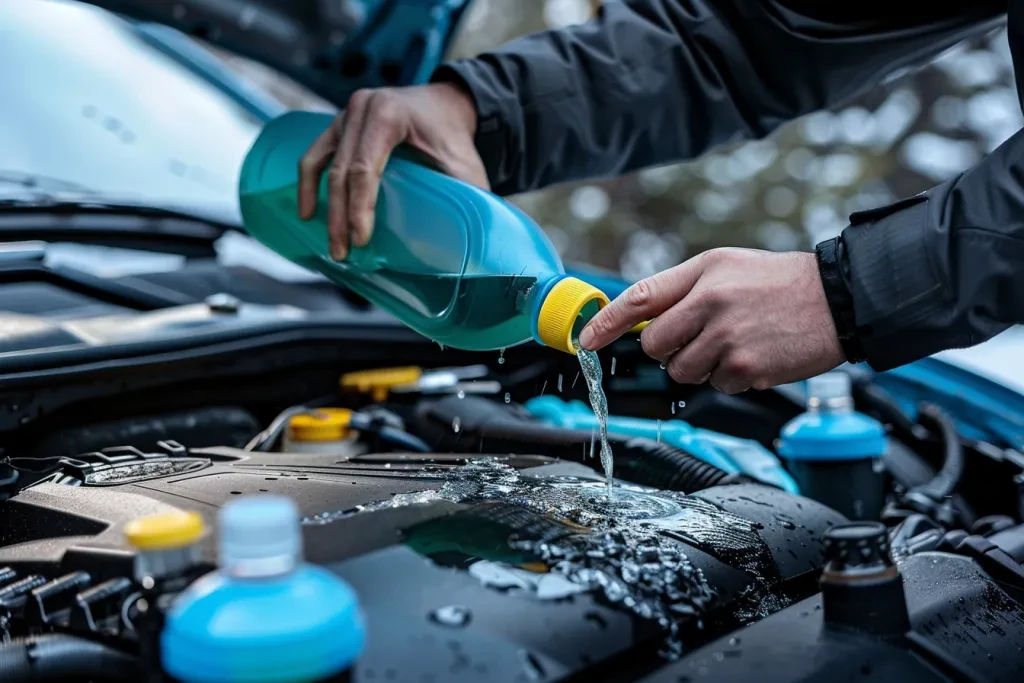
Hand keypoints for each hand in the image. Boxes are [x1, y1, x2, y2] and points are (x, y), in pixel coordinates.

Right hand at [298, 82, 487, 259]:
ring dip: (319, 203)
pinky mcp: (338, 125)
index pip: (365, 167)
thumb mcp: (465, 165)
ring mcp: (345, 114)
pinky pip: (316, 154)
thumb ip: (469, 197)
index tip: (360, 239)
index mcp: (389, 114)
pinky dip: (310, 183)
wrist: (446, 103)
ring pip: (322, 162)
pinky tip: (308, 212)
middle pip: (341, 169)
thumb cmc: (454, 136)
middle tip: (342, 252)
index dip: (359, 207)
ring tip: (329, 241)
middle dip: (339, 216)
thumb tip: (480, 241)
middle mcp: (361, 109)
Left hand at [578, 248, 844, 392]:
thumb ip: (681, 288)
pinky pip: (716, 386)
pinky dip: (731, 378)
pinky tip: (756, 356)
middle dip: (670, 349)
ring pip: (682, 372)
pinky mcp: (746, 370)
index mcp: (702, 274)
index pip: (640, 299)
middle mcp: (710, 305)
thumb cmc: (779, 283)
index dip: (606, 323)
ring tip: (736, 343)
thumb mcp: (726, 266)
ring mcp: (727, 340)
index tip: (586, 341)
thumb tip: (641, 319)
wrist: (840, 300)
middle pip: (656, 346)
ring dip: (701, 366)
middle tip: (703, 336)